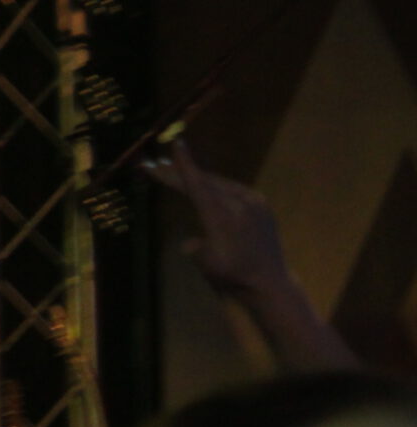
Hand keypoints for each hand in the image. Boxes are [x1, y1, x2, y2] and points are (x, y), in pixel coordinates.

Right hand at [142, 140, 290, 296]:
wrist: (270, 285)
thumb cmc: (234, 278)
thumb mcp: (207, 265)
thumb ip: (196, 247)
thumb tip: (193, 241)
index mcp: (223, 217)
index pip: (199, 184)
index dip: (184, 164)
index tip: (176, 141)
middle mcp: (240, 204)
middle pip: (205, 181)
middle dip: (179, 172)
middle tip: (156, 164)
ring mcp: (254, 203)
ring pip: (219, 184)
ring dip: (196, 180)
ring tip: (175, 176)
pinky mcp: (262, 206)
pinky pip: (233, 190)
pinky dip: (215, 188)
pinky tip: (204, 190)